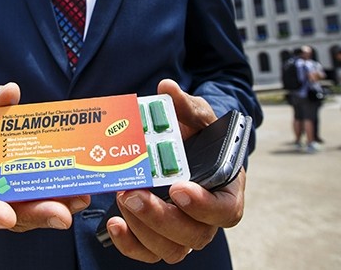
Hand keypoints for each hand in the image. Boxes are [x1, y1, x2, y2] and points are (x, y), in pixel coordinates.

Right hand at [0, 83, 89, 231]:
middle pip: (2, 214)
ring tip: (78, 199)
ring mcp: (2, 198)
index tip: (5, 216)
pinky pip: (39, 202)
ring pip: (25, 213)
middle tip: (61, 214)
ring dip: (53, 210)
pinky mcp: (23, 196)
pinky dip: (60, 200)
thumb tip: (9, 92)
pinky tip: (80, 194)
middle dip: (33, 215)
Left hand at [105, 79, 245, 263]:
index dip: (204, 206)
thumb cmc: (196, 134)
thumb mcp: (196, 116)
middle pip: (194, 235)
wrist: (182, 147)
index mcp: (226, 189)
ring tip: (122, 197)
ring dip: (144, 228)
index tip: (178, 188)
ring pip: (171, 249)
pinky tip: (114, 223)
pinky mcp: (159, 236)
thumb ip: (186, 105)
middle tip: (134, 194)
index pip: (226, 211)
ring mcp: (184, 230)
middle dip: (162, 218)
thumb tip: (167, 89)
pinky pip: (148, 252)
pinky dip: (129, 244)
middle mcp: (207, 217)